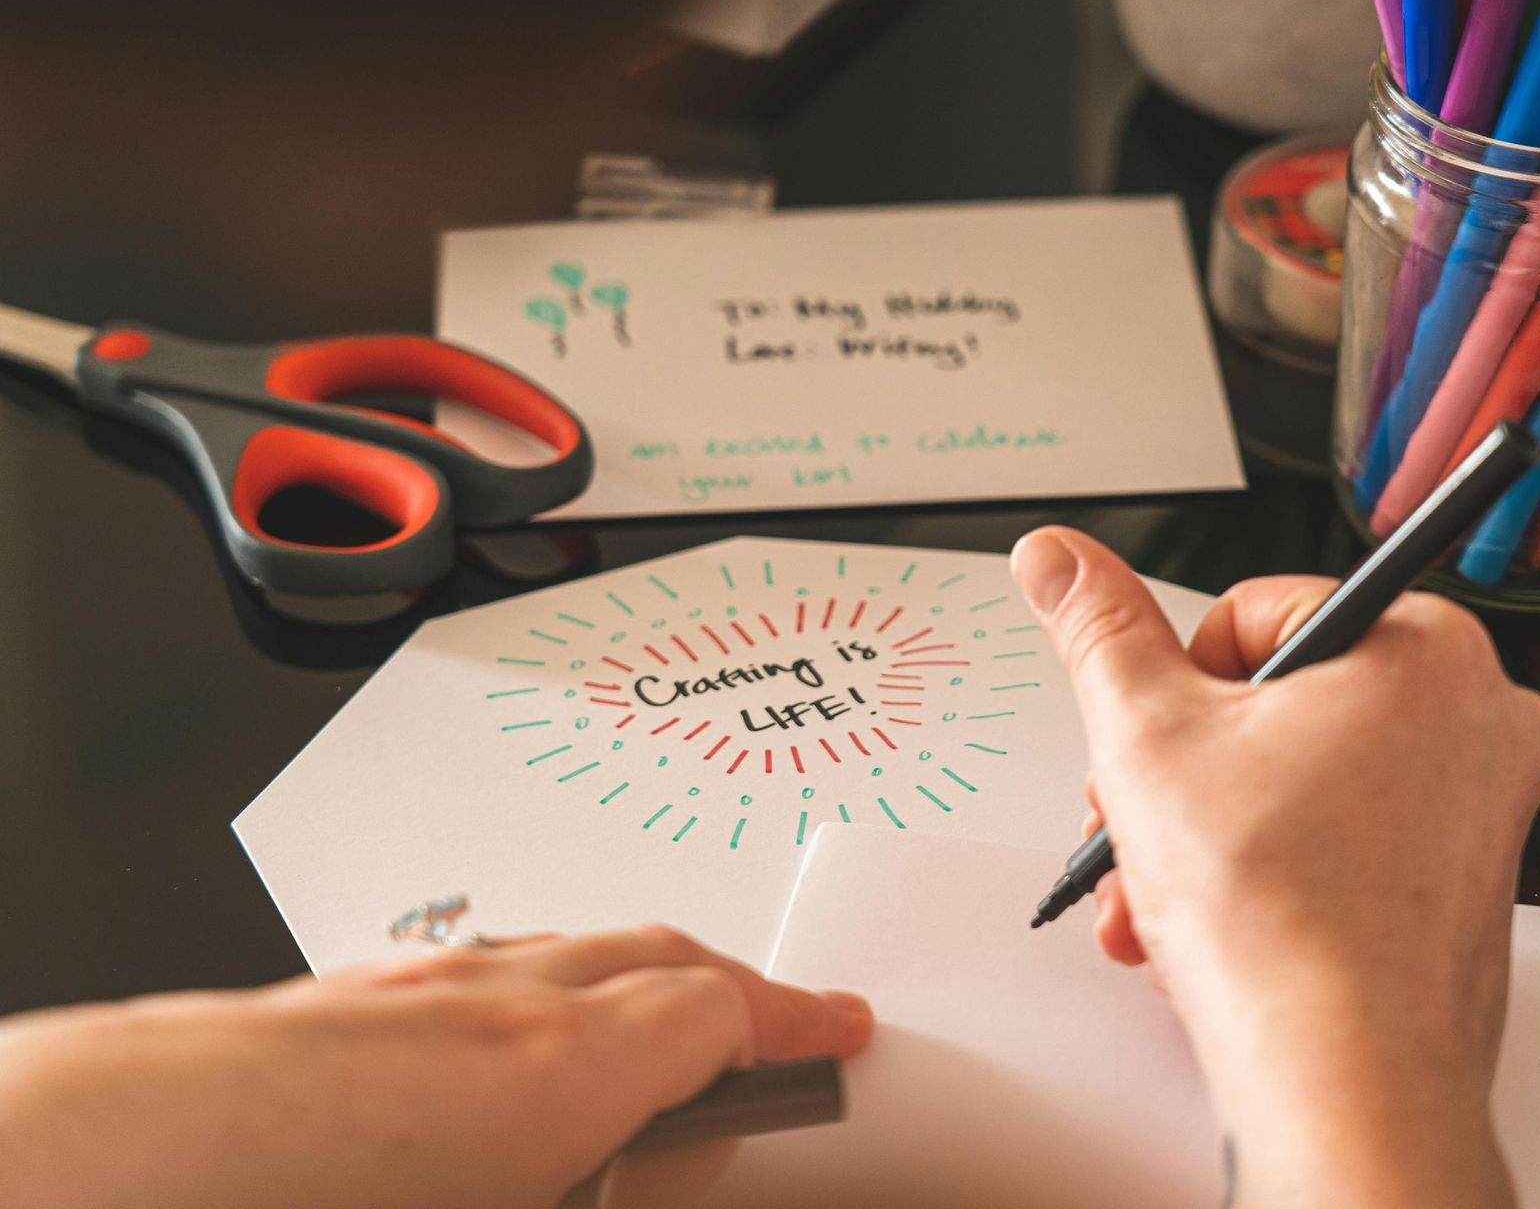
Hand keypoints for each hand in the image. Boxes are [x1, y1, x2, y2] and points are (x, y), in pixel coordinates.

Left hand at [0, 926, 871, 1208]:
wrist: (108, 1163)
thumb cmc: (303, 1194)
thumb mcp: (530, 1193)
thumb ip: (620, 1179)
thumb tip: (672, 1162)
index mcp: (556, 1069)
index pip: (720, 1016)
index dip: (797, 1022)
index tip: (837, 1029)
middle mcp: (495, 1001)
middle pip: (657, 954)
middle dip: (731, 985)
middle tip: (776, 1022)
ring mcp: (420, 983)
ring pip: (571, 950)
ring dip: (633, 980)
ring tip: (654, 1034)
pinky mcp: (352, 990)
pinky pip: (489, 963)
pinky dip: (540, 986)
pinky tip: (514, 1034)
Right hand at [1010, 527, 1539, 1208]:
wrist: (1346, 1079)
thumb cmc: (1282, 921)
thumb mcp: (1146, 737)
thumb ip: (1098, 629)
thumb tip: (1061, 557)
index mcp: (1426, 647)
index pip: (1255, 614)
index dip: (1177, 687)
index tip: (1156, 744)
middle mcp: (1479, 717)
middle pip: (1275, 705)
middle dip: (1182, 773)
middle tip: (1140, 822)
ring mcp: (1480, 807)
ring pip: (1298, 782)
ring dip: (1203, 833)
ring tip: (1159, 893)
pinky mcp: (1463, 883)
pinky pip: (1341, 843)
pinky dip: (1265, 874)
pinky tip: (1207, 926)